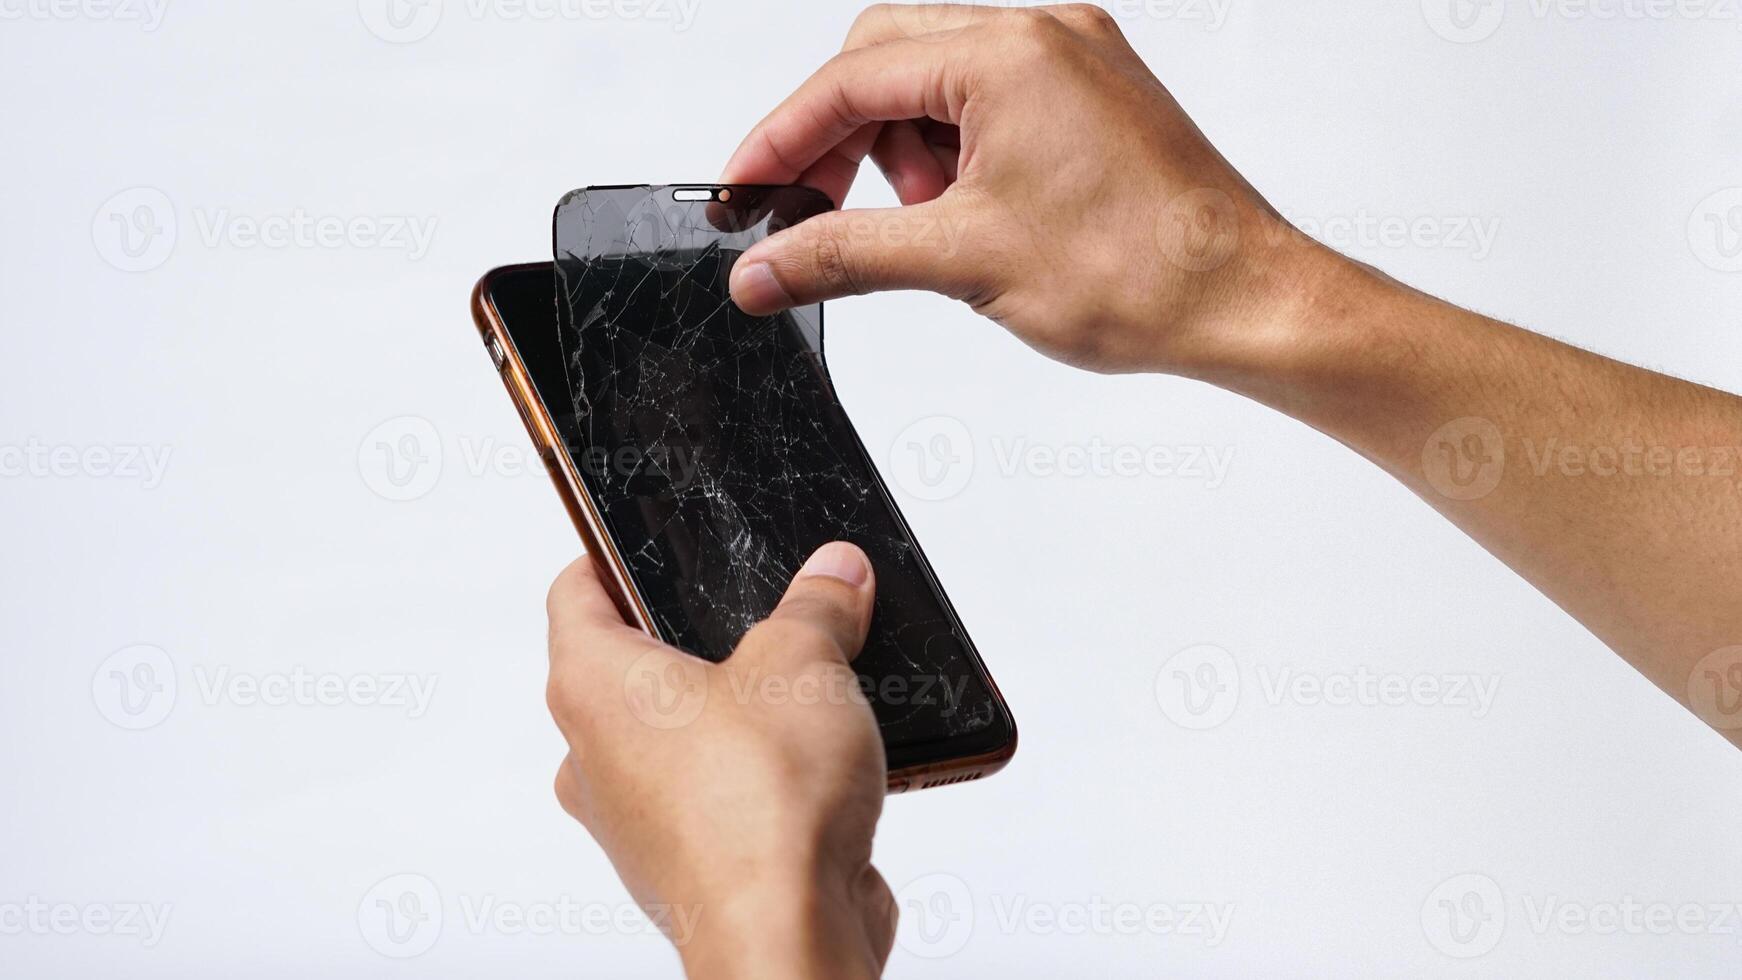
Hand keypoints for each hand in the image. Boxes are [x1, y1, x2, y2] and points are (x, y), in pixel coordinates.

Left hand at [545, 542, 895, 978]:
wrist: (787, 933)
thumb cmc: (761, 805)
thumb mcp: (804, 660)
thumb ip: (818, 606)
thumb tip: (835, 575)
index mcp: (593, 684)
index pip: (576, 590)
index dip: (611, 555)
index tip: (646, 542)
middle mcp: (596, 755)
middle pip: (634, 668)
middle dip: (700, 641)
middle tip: (759, 614)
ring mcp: (638, 818)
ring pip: (680, 739)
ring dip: (736, 714)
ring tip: (807, 691)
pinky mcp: (687, 864)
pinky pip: (718, 798)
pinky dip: (760, 778)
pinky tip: (823, 764)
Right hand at [721, 2, 1321, 373]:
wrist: (1244, 301)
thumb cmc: (1141, 272)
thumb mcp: (963, 261)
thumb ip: (844, 255)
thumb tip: (763, 268)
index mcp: (1009, 53)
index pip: (854, 78)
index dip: (783, 138)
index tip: (744, 190)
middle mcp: (1044, 36)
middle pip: (888, 59)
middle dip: (842, 141)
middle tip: (815, 214)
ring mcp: (1073, 62)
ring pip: (938, 82)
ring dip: (905, 152)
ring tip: (929, 227)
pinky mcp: (1092, 97)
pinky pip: (991, 103)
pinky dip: (955, 155)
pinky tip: (965, 216)